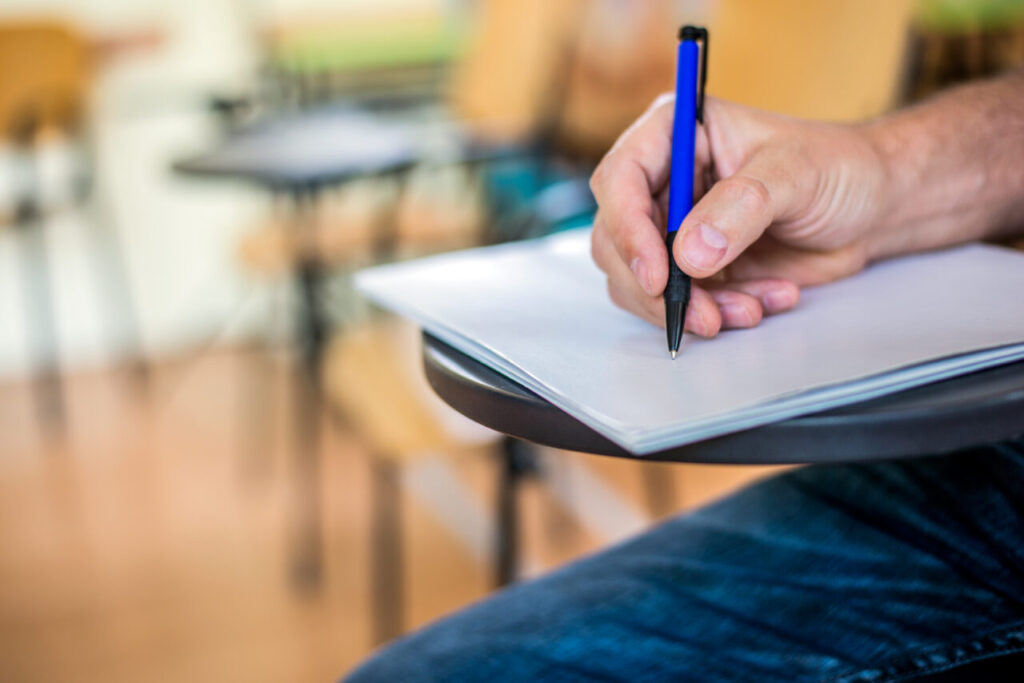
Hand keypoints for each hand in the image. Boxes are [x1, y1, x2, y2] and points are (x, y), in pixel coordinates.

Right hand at [589, 95, 886, 335]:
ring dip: (686, 307)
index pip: (620, 179)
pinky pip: (676, 303)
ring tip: (746, 309)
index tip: (658, 273)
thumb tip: (690, 252)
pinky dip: (714, 314)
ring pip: (638, 280)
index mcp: (676, 134)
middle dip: (655, 285)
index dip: (627, 229)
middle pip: (616, 239)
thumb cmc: (839, 168)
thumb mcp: (797, 173)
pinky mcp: (692, 268)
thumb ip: (743, 206)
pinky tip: (762, 301)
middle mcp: (664, 181)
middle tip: (700, 313)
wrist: (871, 209)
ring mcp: (674, 228)